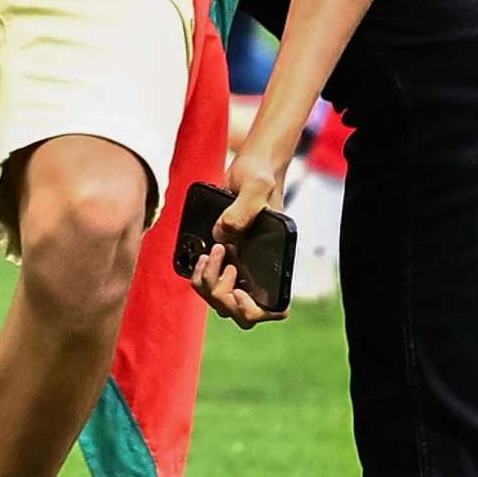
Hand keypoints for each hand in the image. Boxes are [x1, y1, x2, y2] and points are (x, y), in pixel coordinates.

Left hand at [187, 146, 290, 329]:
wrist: (249, 164)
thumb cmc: (260, 173)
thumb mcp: (256, 185)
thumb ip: (242, 209)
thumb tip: (221, 236)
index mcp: (277, 261)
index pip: (275, 308)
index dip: (255, 311)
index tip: (239, 291)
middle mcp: (260, 269)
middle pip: (240, 311)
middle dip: (222, 294)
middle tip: (223, 260)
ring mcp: (241, 265)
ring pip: (222, 301)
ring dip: (209, 285)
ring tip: (212, 253)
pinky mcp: (223, 258)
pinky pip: (208, 284)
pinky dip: (201, 276)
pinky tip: (203, 256)